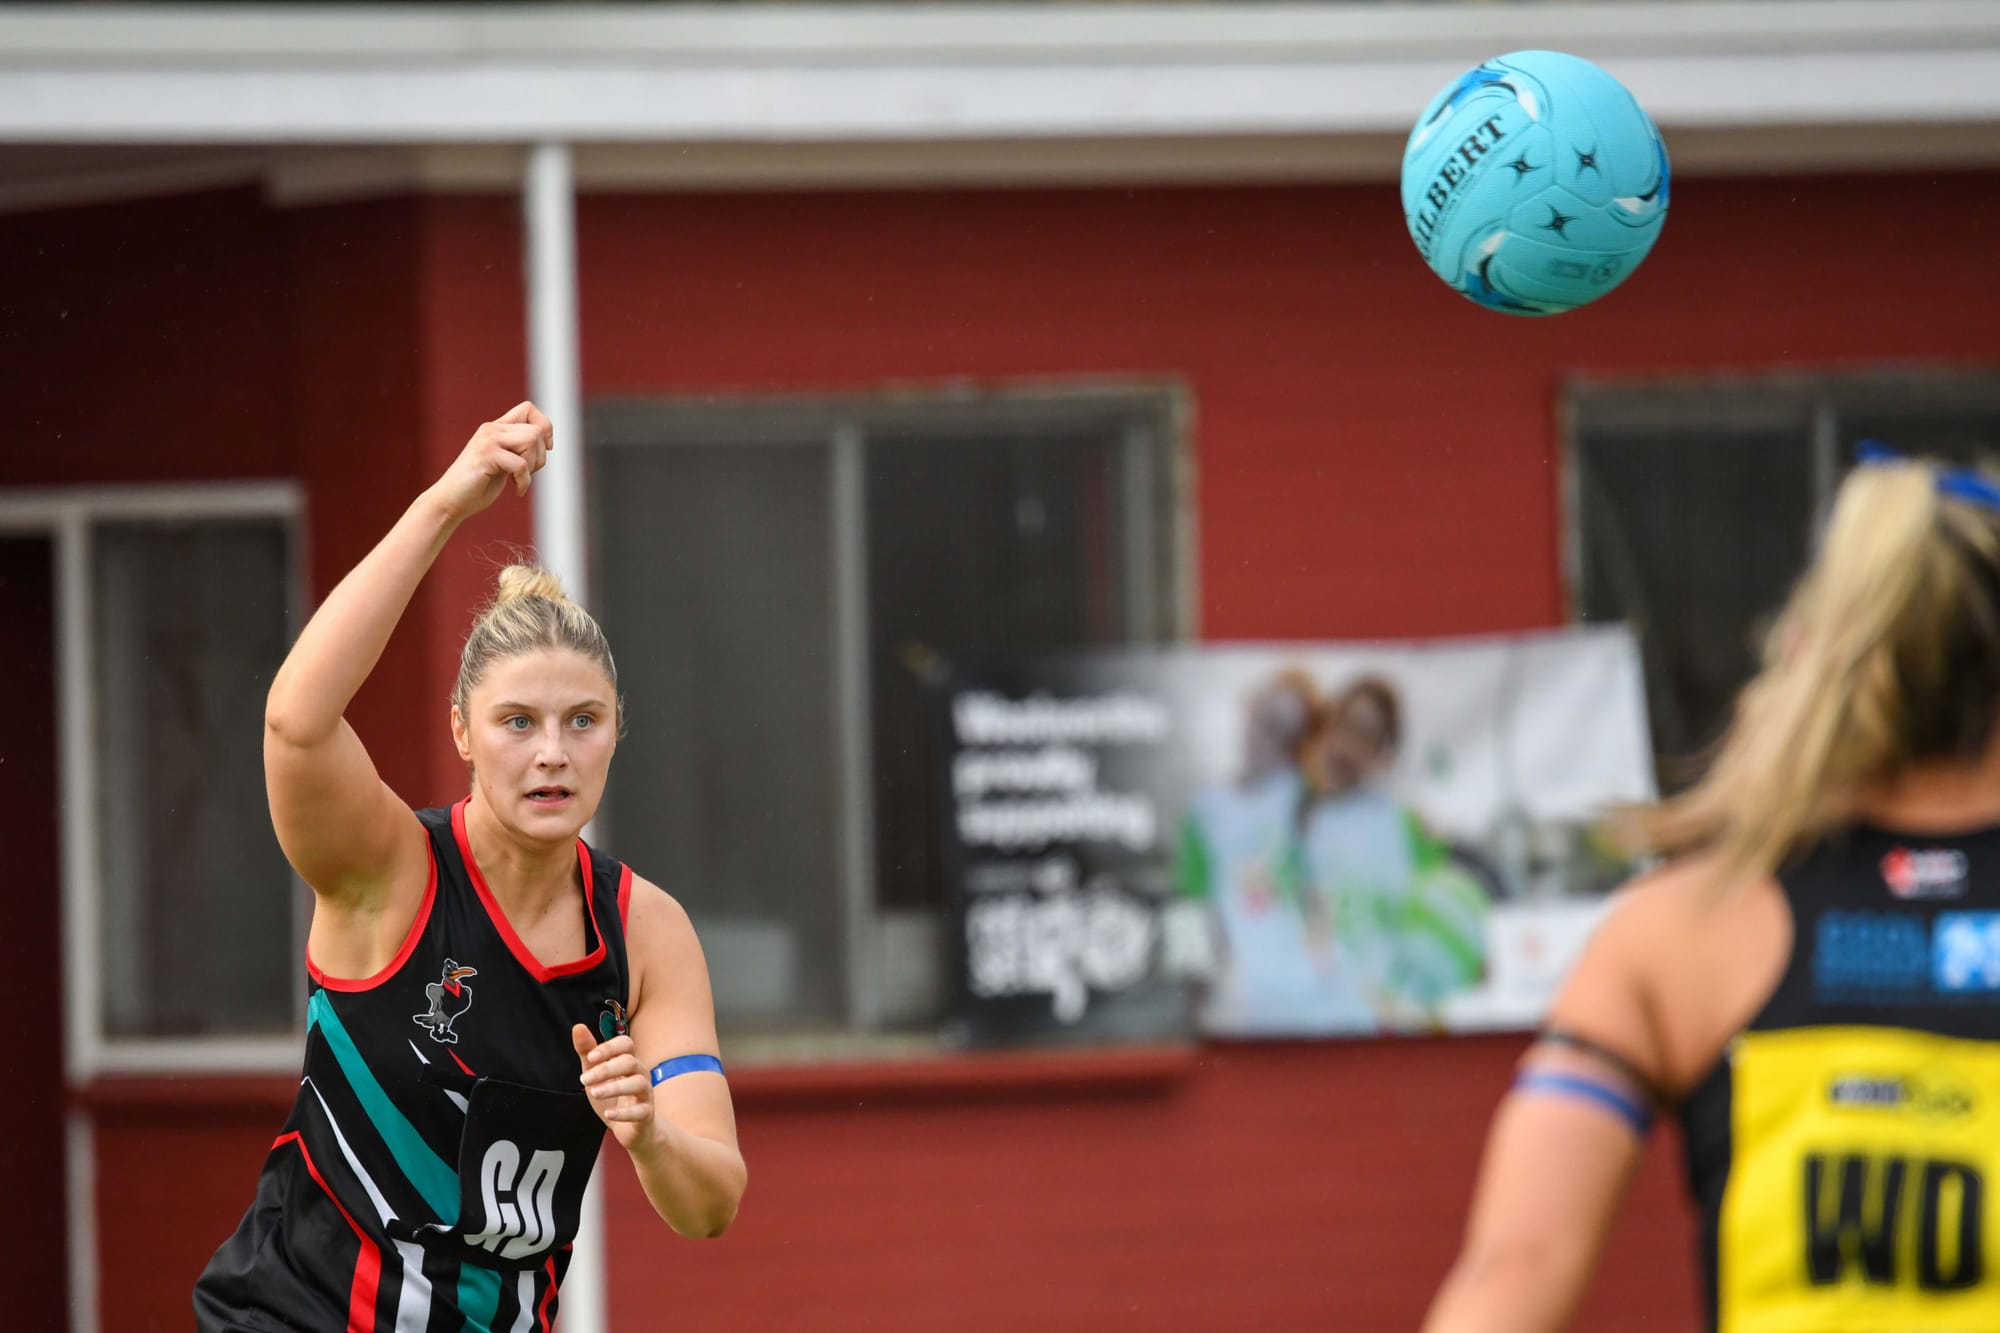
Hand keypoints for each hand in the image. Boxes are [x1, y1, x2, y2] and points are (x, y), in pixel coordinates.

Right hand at [430, 402, 553, 520]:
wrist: (451, 501)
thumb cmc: (479, 485)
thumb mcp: (503, 461)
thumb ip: (517, 448)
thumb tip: (547, 442)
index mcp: (495, 428)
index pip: (528, 409)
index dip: (544, 427)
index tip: (544, 449)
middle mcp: (491, 429)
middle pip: (535, 430)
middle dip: (540, 456)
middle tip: (526, 473)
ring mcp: (487, 441)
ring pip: (530, 441)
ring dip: (532, 466)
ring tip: (519, 479)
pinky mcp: (485, 456)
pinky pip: (521, 464)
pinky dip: (524, 481)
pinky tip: (517, 490)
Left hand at [572, 1024, 652, 1149]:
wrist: (632, 1130)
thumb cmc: (614, 1098)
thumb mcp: (596, 1074)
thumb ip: (588, 1053)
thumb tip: (577, 1027)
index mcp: (628, 1062)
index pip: (626, 1044)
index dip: (609, 1047)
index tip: (591, 1057)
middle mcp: (640, 1074)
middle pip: (630, 1062)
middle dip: (606, 1069)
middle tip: (584, 1080)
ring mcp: (645, 1094)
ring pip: (638, 1083)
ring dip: (614, 1087)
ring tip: (594, 1093)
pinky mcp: (647, 1114)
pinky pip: (641, 1110)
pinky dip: (624, 1112)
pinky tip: (608, 1113)